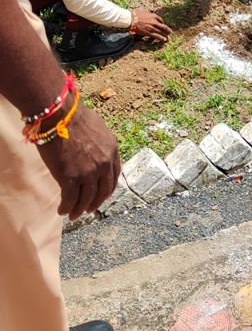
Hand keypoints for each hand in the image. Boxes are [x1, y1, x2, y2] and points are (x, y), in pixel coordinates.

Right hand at [37, 102, 120, 220]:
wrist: (59, 115)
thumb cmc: (74, 116)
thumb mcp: (97, 127)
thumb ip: (99, 142)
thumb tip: (93, 147)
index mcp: (112, 151)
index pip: (113, 176)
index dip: (107, 189)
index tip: (102, 196)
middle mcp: (103, 164)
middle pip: (102, 191)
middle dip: (95, 203)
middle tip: (89, 210)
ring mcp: (88, 173)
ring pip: (86, 199)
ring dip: (79, 210)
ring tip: (73, 215)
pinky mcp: (70, 178)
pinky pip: (70, 200)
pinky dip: (66, 208)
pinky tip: (62, 211)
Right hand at [133, 10, 171, 41]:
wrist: (132, 20)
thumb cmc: (137, 16)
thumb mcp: (146, 14)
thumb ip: (150, 16)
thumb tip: (152, 19)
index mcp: (154, 16)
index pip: (161, 20)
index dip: (162, 23)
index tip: (163, 25)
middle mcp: (155, 22)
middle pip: (163, 26)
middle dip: (167, 30)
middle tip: (170, 32)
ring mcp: (153, 28)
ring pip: (161, 32)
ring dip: (166, 35)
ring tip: (168, 37)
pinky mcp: (149, 33)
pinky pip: (157, 36)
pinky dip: (162, 38)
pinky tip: (165, 40)